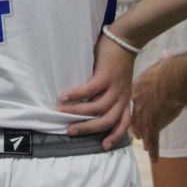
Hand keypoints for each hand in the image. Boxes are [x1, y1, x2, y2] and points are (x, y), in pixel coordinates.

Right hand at [57, 34, 135, 150]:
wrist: (126, 40)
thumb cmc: (119, 61)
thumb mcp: (120, 83)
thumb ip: (110, 94)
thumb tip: (92, 104)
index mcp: (125, 99)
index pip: (123, 123)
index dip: (114, 136)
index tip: (103, 146)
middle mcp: (121, 96)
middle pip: (106, 120)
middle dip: (88, 128)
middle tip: (70, 131)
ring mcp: (114, 87)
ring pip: (96, 108)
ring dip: (77, 112)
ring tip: (61, 111)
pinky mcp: (105, 76)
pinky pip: (89, 90)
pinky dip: (75, 94)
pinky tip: (63, 96)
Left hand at [131, 53, 185, 161]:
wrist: (174, 81)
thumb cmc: (170, 69)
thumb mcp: (163, 63)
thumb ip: (163, 61)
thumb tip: (166, 54)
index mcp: (139, 88)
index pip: (133, 100)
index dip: (132, 107)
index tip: (130, 111)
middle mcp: (139, 103)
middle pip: (134, 116)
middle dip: (132, 125)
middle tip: (130, 133)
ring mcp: (146, 115)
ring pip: (141, 130)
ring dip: (143, 139)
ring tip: (144, 146)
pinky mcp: (155, 125)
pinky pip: (154, 141)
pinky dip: (155, 151)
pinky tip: (154, 159)